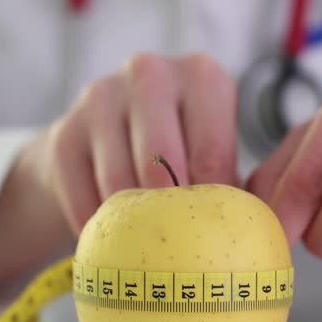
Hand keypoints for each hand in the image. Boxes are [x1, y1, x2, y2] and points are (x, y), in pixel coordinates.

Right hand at [35, 53, 239, 232]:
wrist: (103, 145)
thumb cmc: (180, 160)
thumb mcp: (216, 161)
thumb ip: (241, 191)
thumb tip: (257, 238)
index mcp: (202, 76)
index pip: (211, 149)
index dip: (211, 203)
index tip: (208, 236)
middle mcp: (151, 73)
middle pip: (160, 160)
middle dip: (168, 211)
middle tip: (174, 247)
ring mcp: (101, 96)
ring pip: (118, 180)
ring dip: (130, 224)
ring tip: (143, 248)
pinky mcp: (64, 130)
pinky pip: (80, 194)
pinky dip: (95, 226)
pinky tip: (108, 241)